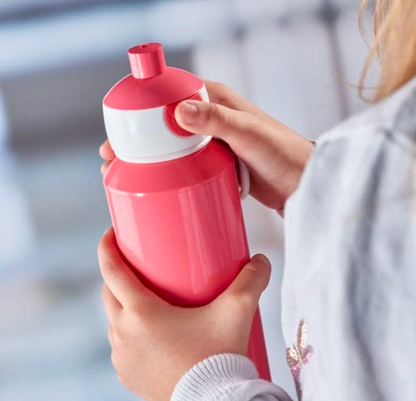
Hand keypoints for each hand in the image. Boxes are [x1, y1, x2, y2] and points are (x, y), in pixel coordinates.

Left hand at [98, 228, 270, 400]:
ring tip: (143, 297)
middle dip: (116, 274)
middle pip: (109, 293)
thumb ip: (251, 281)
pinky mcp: (128, 375)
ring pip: (113, 320)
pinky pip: (120, 344)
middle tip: (136, 265)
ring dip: (121, 304)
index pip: (112, 271)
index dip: (107, 247)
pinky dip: (127, 330)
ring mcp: (123, 357)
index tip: (111, 233)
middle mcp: (124, 334)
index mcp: (141, 313)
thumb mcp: (236, 313)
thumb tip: (261, 261)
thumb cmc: (218, 359)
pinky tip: (145, 330)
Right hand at [100, 81, 312, 212]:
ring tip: (126, 173)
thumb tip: (177, 110)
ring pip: (171, 144)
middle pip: (163, 121)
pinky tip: (154, 183)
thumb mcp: (249, 134)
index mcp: (215, 100)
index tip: (120, 123)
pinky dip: (167, 170)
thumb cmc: (283, 154)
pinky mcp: (214, 163)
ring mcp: (211, 142)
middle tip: (114, 157)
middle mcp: (210, 117)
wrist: (301, 183)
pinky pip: (184, 162)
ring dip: (149, 156)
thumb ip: (217, 120)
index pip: (170, 90)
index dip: (142, 103)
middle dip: (137, 136)